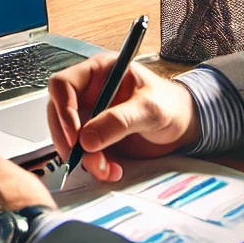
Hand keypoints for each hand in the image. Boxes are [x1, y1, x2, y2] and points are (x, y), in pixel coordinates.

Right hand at [48, 56, 198, 182]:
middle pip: (59, 113)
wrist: (185, 125)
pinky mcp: (97, 137)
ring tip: (105, 168)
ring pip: (69, 137)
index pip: (63, 85)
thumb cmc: (171, 104)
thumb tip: (87, 139)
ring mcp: (92, 116)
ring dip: (83, 157)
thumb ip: (119, 121)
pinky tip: (111, 170)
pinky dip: (93, 165)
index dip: (63, 109)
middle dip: (69, 139)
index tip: (74, 134)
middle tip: (82, 157)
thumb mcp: (149, 109)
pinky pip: (83, 153)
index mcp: (99, 72)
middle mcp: (90, 92)